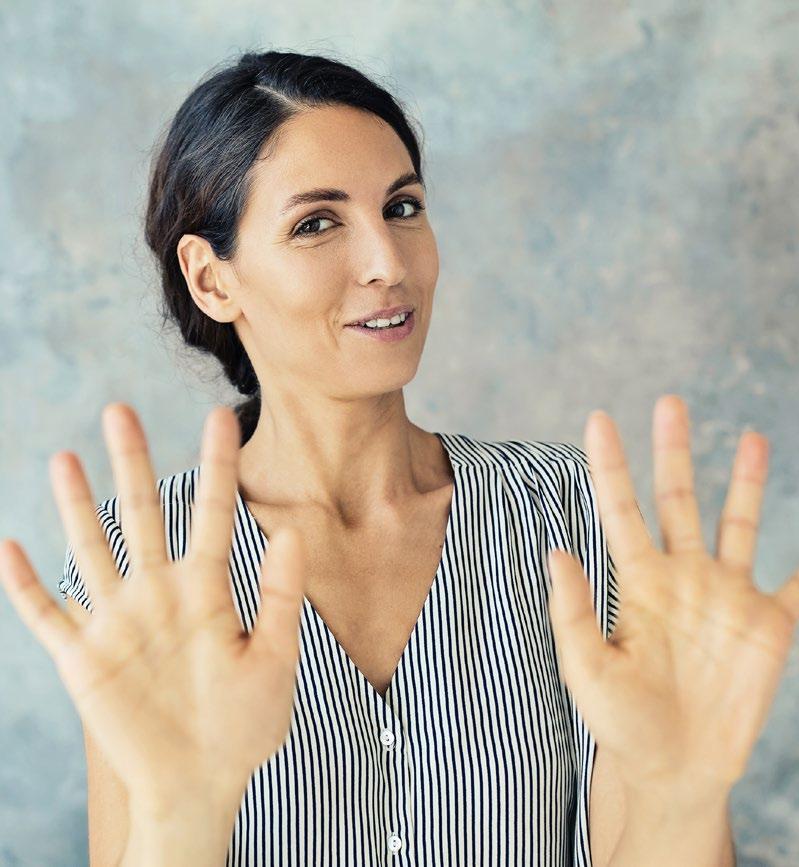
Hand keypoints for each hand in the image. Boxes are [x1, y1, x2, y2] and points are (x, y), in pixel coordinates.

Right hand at [0, 403, 304, 808]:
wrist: (202, 782)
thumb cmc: (246, 724)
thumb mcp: (274, 657)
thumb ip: (280, 595)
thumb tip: (288, 529)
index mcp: (207, 590)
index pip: (212, 513)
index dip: (216, 465)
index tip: (221, 416)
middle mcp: (159, 594)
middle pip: (143, 514)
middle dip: (132, 463)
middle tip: (121, 409)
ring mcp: (118, 623)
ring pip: (92, 550)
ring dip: (76, 507)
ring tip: (66, 457)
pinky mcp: (84, 660)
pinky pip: (47, 616)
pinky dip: (26, 586)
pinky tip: (10, 547)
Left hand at [547, 394, 798, 798]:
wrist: (674, 767)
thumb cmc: (622, 721)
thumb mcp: (586, 668)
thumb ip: (572, 611)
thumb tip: (557, 550)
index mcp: (638, 581)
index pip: (621, 509)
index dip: (610, 465)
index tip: (599, 418)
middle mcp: (683, 576)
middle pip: (678, 499)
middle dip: (674, 451)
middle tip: (669, 402)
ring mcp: (728, 597)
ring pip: (739, 524)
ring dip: (746, 482)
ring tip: (753, 437)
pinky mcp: (768, 627)